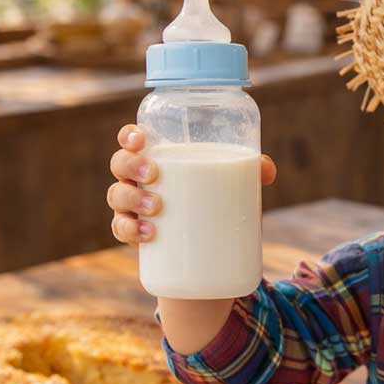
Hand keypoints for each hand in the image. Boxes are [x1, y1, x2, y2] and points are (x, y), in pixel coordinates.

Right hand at [107, 124, 277, 244]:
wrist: (212, 248)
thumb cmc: (218, 200)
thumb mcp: (234, 184)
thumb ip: (249, 172)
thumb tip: (266, 170)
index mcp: (157, 158)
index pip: (133, 139)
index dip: (129, 135)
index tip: (142, 139)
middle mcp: (138, 179)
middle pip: (120, 164)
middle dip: (131, 165)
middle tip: (153, 174)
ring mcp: (133, 206)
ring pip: (117, 196)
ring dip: (131, 198)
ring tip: (155, 207)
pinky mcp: (137, 233)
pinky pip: (121, 229)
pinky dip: (129, 230)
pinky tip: (146, 234)